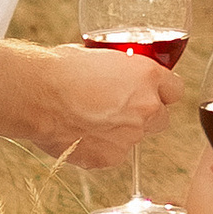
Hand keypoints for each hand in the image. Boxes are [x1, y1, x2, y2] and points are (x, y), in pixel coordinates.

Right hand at [21, 38, 174, 167]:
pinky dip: (102, 147)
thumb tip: (118, 75)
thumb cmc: (62, 69)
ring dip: (121, 132)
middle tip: (120, 108)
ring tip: (91, 120)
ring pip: (136, 138)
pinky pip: (114, 154)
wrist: (37, 95)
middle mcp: (146, 108)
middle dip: (145, 114)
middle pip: (162, 118)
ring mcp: (130, 137)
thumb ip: (121, 70)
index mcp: (147, 76)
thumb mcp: (100, 56)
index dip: (161, 91)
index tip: (150, 92)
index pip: (175, 90)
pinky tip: (81, 133)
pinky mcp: (110, 158)